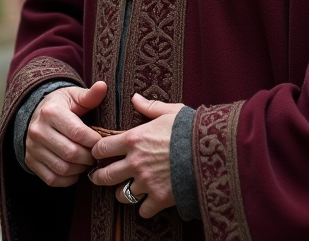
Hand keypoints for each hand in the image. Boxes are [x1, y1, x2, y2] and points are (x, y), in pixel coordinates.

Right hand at [25, 81, 106, 186]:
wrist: (35, 113)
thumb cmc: (62, 105)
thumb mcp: (74, 96)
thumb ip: (90, 95)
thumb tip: (102, 86)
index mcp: (51, 112)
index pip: (78, 133)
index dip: (95, 142)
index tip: (102, 143)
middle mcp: (38, 130)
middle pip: (71, 153)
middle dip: (89, 158)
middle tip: (97, 156)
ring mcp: (32, 147)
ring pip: (62, 168)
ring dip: (80, 170)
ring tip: (87, 162)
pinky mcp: (30, 161)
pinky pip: (51, 179)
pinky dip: (67, 180)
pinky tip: (75, 171)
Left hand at [89, 93, 184, 218]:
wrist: (211, 151)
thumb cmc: (191, 129)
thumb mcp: (171, 112)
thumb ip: (150, 107)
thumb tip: (135, 98)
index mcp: (134, 139)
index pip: (101, 148)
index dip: (97, 151)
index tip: (98, 153)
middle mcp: (135, 162)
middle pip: (104, 176)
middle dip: (99, 177)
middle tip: (98, 177)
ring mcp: (146, 182)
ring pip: (121, 195)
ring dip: (122, 193)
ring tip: (126, 190)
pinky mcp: (159, 198)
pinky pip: (142, 210)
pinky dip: (144, 208)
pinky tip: (148, 202)